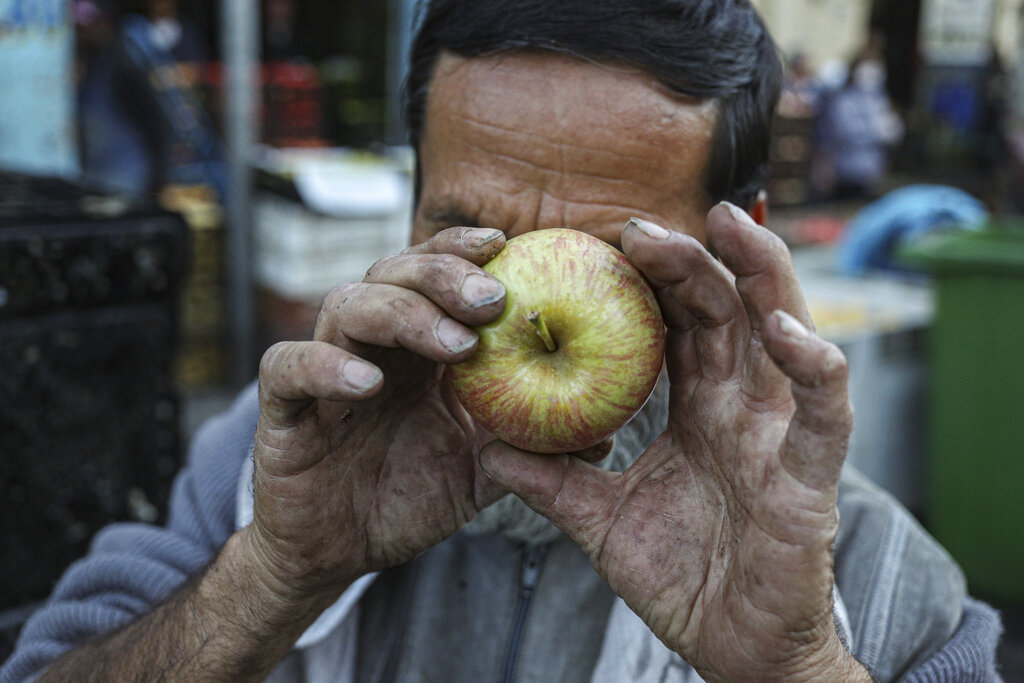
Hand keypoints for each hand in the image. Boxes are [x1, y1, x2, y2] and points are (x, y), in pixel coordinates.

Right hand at [247, 227, 514, 600]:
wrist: (340, 551)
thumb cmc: (412, 496)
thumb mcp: (480, 467)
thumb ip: (528, 444)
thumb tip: (605, 436)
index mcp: (415, 347)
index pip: (433, 274)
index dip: (463, 252)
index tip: (507, 244)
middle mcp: (369, 344)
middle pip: (393, 274)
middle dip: (444, 275)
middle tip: (494, 299)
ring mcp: (322, 371)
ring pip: (345, 306)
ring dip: (402, 314)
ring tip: (456, 344)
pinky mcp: (282, 410)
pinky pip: (288, 368)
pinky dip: (325, 365)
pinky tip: (368, 382)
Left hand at [480, 204, 869, 680]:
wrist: (730, 647)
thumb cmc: (679, 576)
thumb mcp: (600, 519)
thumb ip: (552, 479)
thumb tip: (486, 445)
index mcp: (701, 407)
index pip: (680, 324)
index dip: (653, 280)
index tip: (606, 242)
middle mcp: (744, 405)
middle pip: (726, 310)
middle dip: (694, 258)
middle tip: (642, 223)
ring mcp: (781, 432)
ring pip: (784, 331)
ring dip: (760, 274)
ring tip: (725, 224)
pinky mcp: (811, 473)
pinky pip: (824, 408)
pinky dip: (811, 364)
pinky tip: (779, 328)